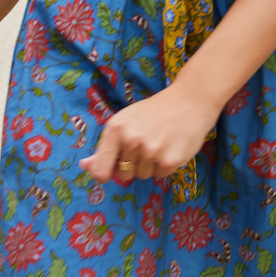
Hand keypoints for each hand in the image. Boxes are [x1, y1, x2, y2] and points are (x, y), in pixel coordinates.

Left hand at [79, 82, 221, 184]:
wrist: (190, 101)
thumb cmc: (154, 111)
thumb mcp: (125, 122)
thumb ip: (105, 147)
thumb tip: (84, 166)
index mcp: (116, 129)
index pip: (100, 169)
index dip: (104, 174)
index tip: (110, 172)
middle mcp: (131, 140)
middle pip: (124, 174)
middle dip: (132, 165)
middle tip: (146, 145)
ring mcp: (151, 151)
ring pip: (143, 175)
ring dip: (151, 165)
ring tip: (161, 143)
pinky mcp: (170, 160)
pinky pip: (161, 175)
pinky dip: (166, 165)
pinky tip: (171, 147)